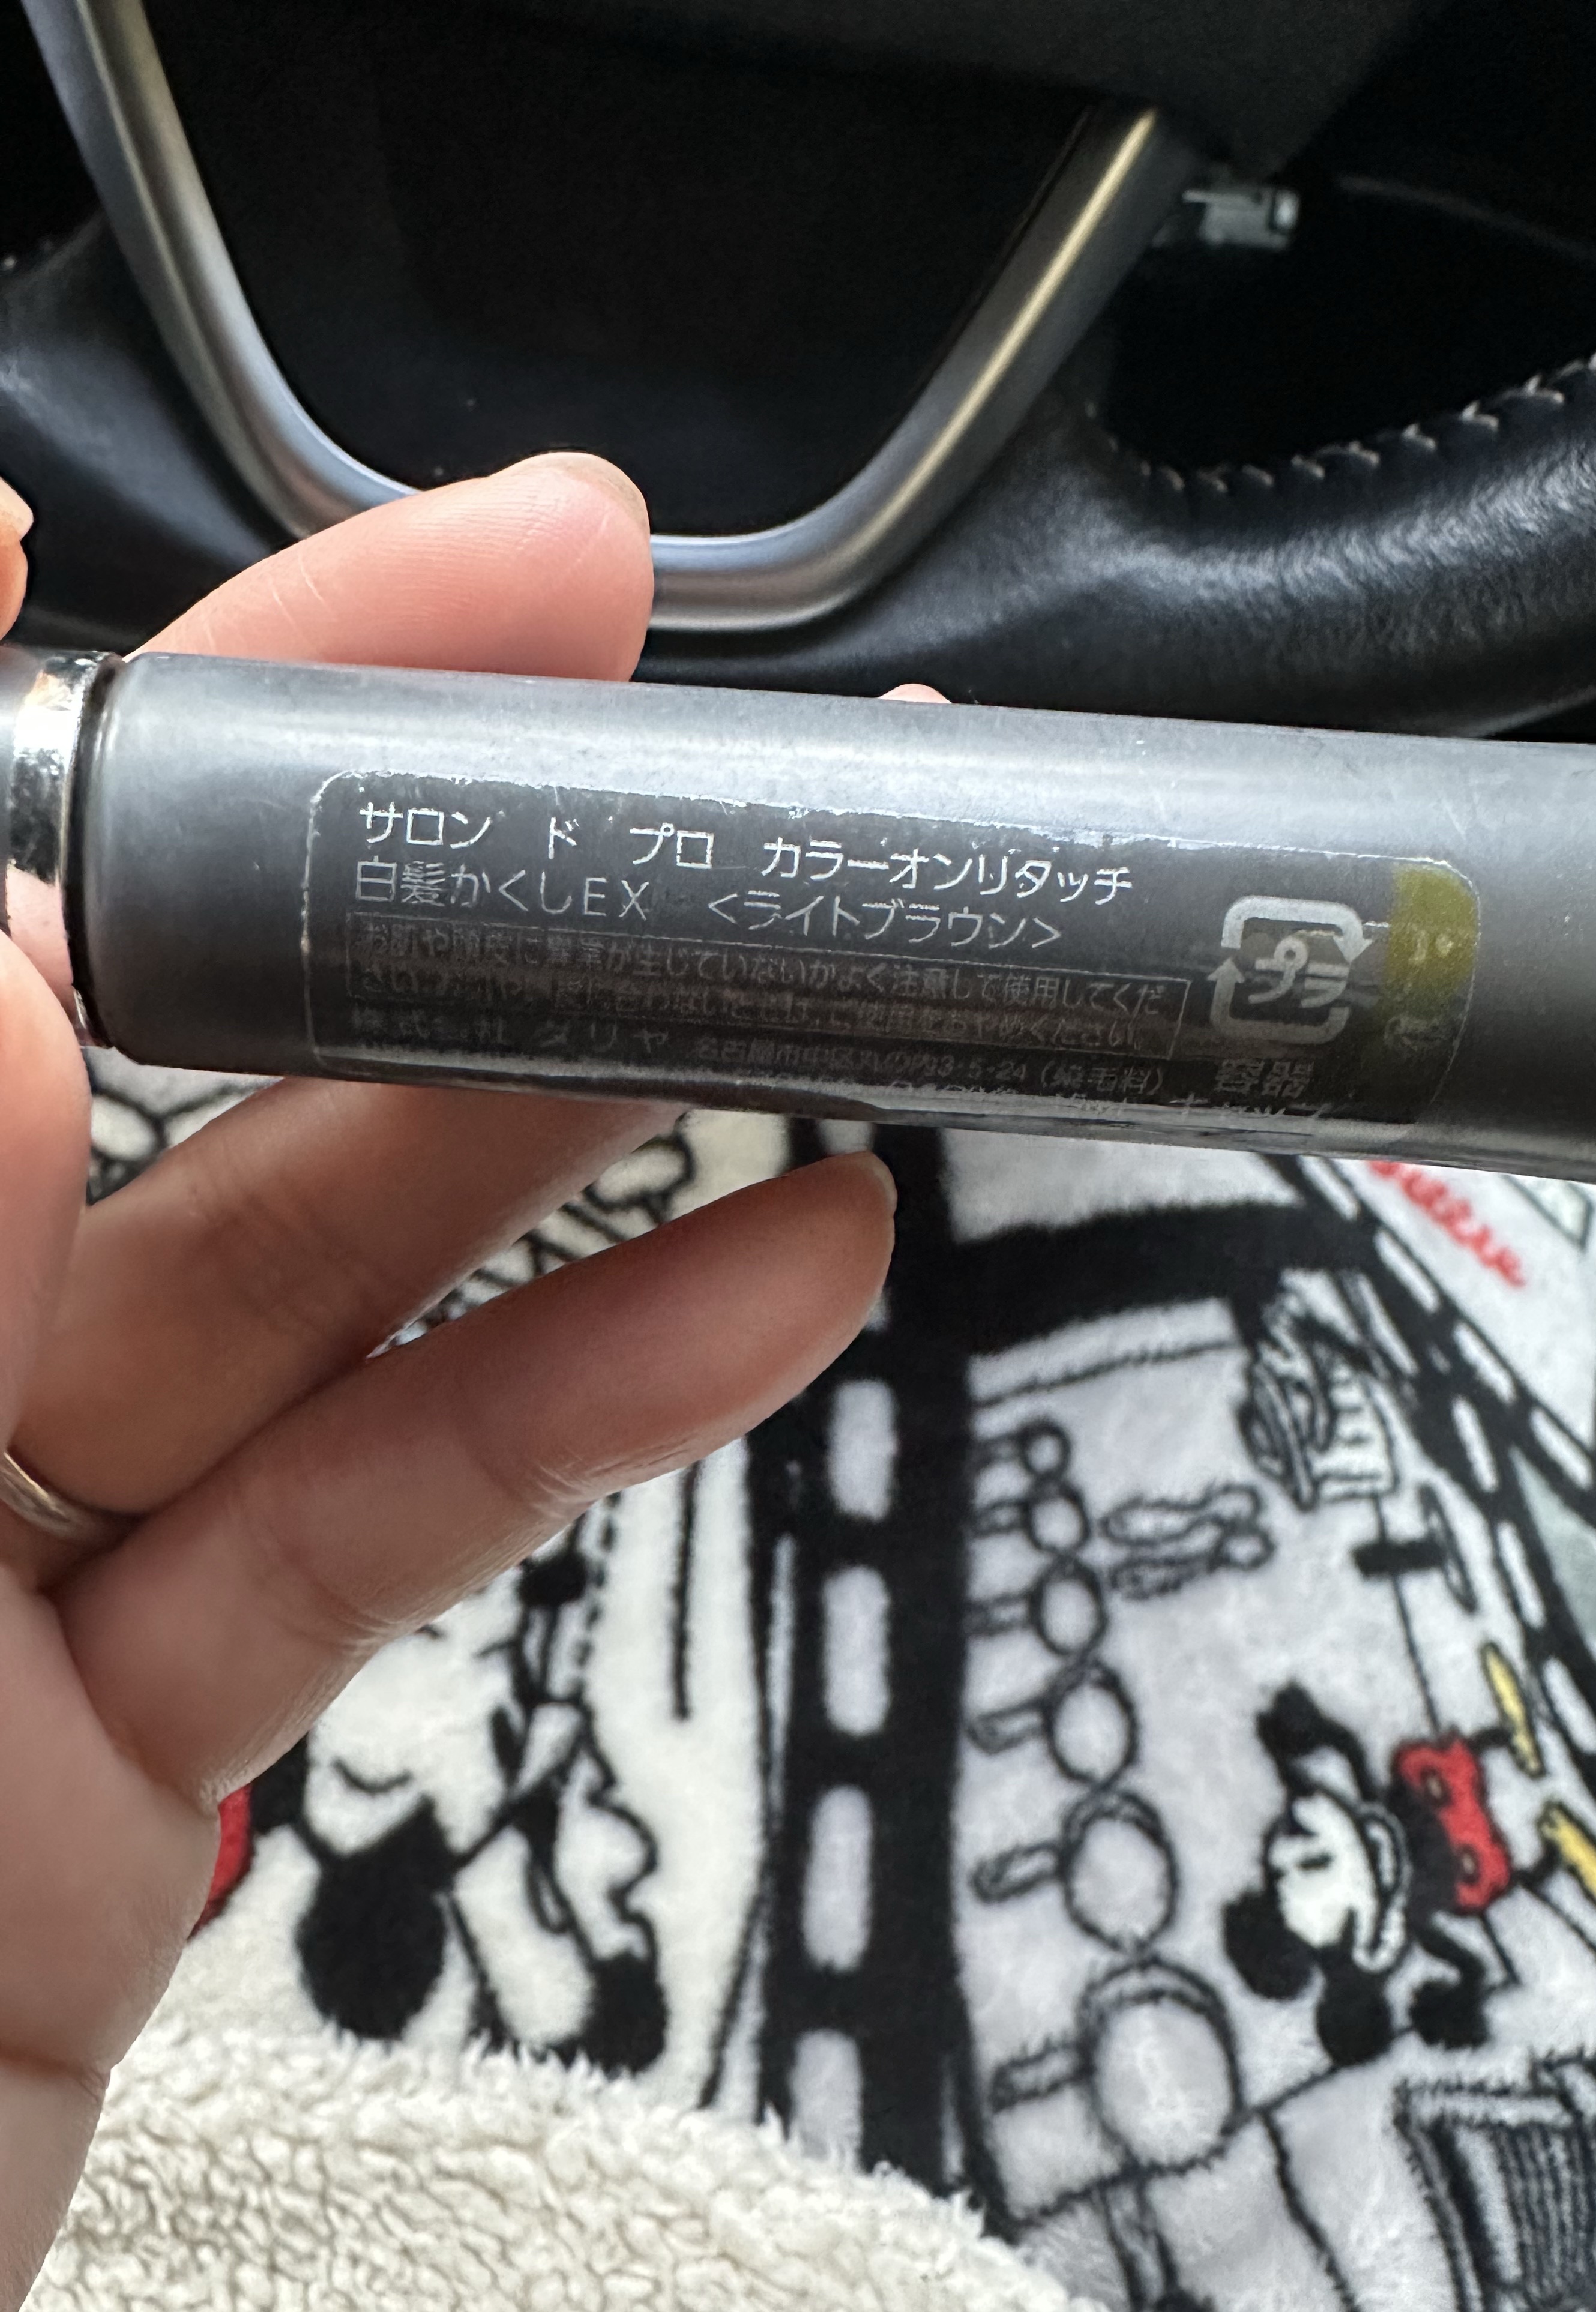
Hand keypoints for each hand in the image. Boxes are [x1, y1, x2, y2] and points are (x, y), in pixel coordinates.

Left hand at [0, 457, 893, 2311]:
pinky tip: (745, 1285)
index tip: (79, 526)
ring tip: (758, 983)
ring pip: (273, 1275)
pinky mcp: (118, 1742)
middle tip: (562, 681)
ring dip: (539, 1129)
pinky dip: (570, 1401)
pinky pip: (363, 1522)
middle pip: (95, 1047)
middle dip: (340, 856)